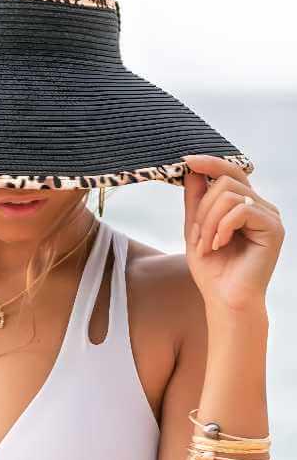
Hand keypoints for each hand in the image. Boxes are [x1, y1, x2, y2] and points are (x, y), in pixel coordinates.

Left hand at [182, 154, 284, 312]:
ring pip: (229, 195)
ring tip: (207, 245)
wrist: (225, 299)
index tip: (186, 160)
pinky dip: (222, 227)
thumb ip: (196, 199)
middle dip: (203, 208)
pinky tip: (219, 245)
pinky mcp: (274, 228)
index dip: (209, 162)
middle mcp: (260, 206)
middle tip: (197, 235)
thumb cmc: (212, 268)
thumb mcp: (195, 228)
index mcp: (245, 204)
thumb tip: (193, 168)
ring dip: (209, 221)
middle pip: (225, 181)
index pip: (230, 172)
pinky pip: (241, 210)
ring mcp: (269, 216)